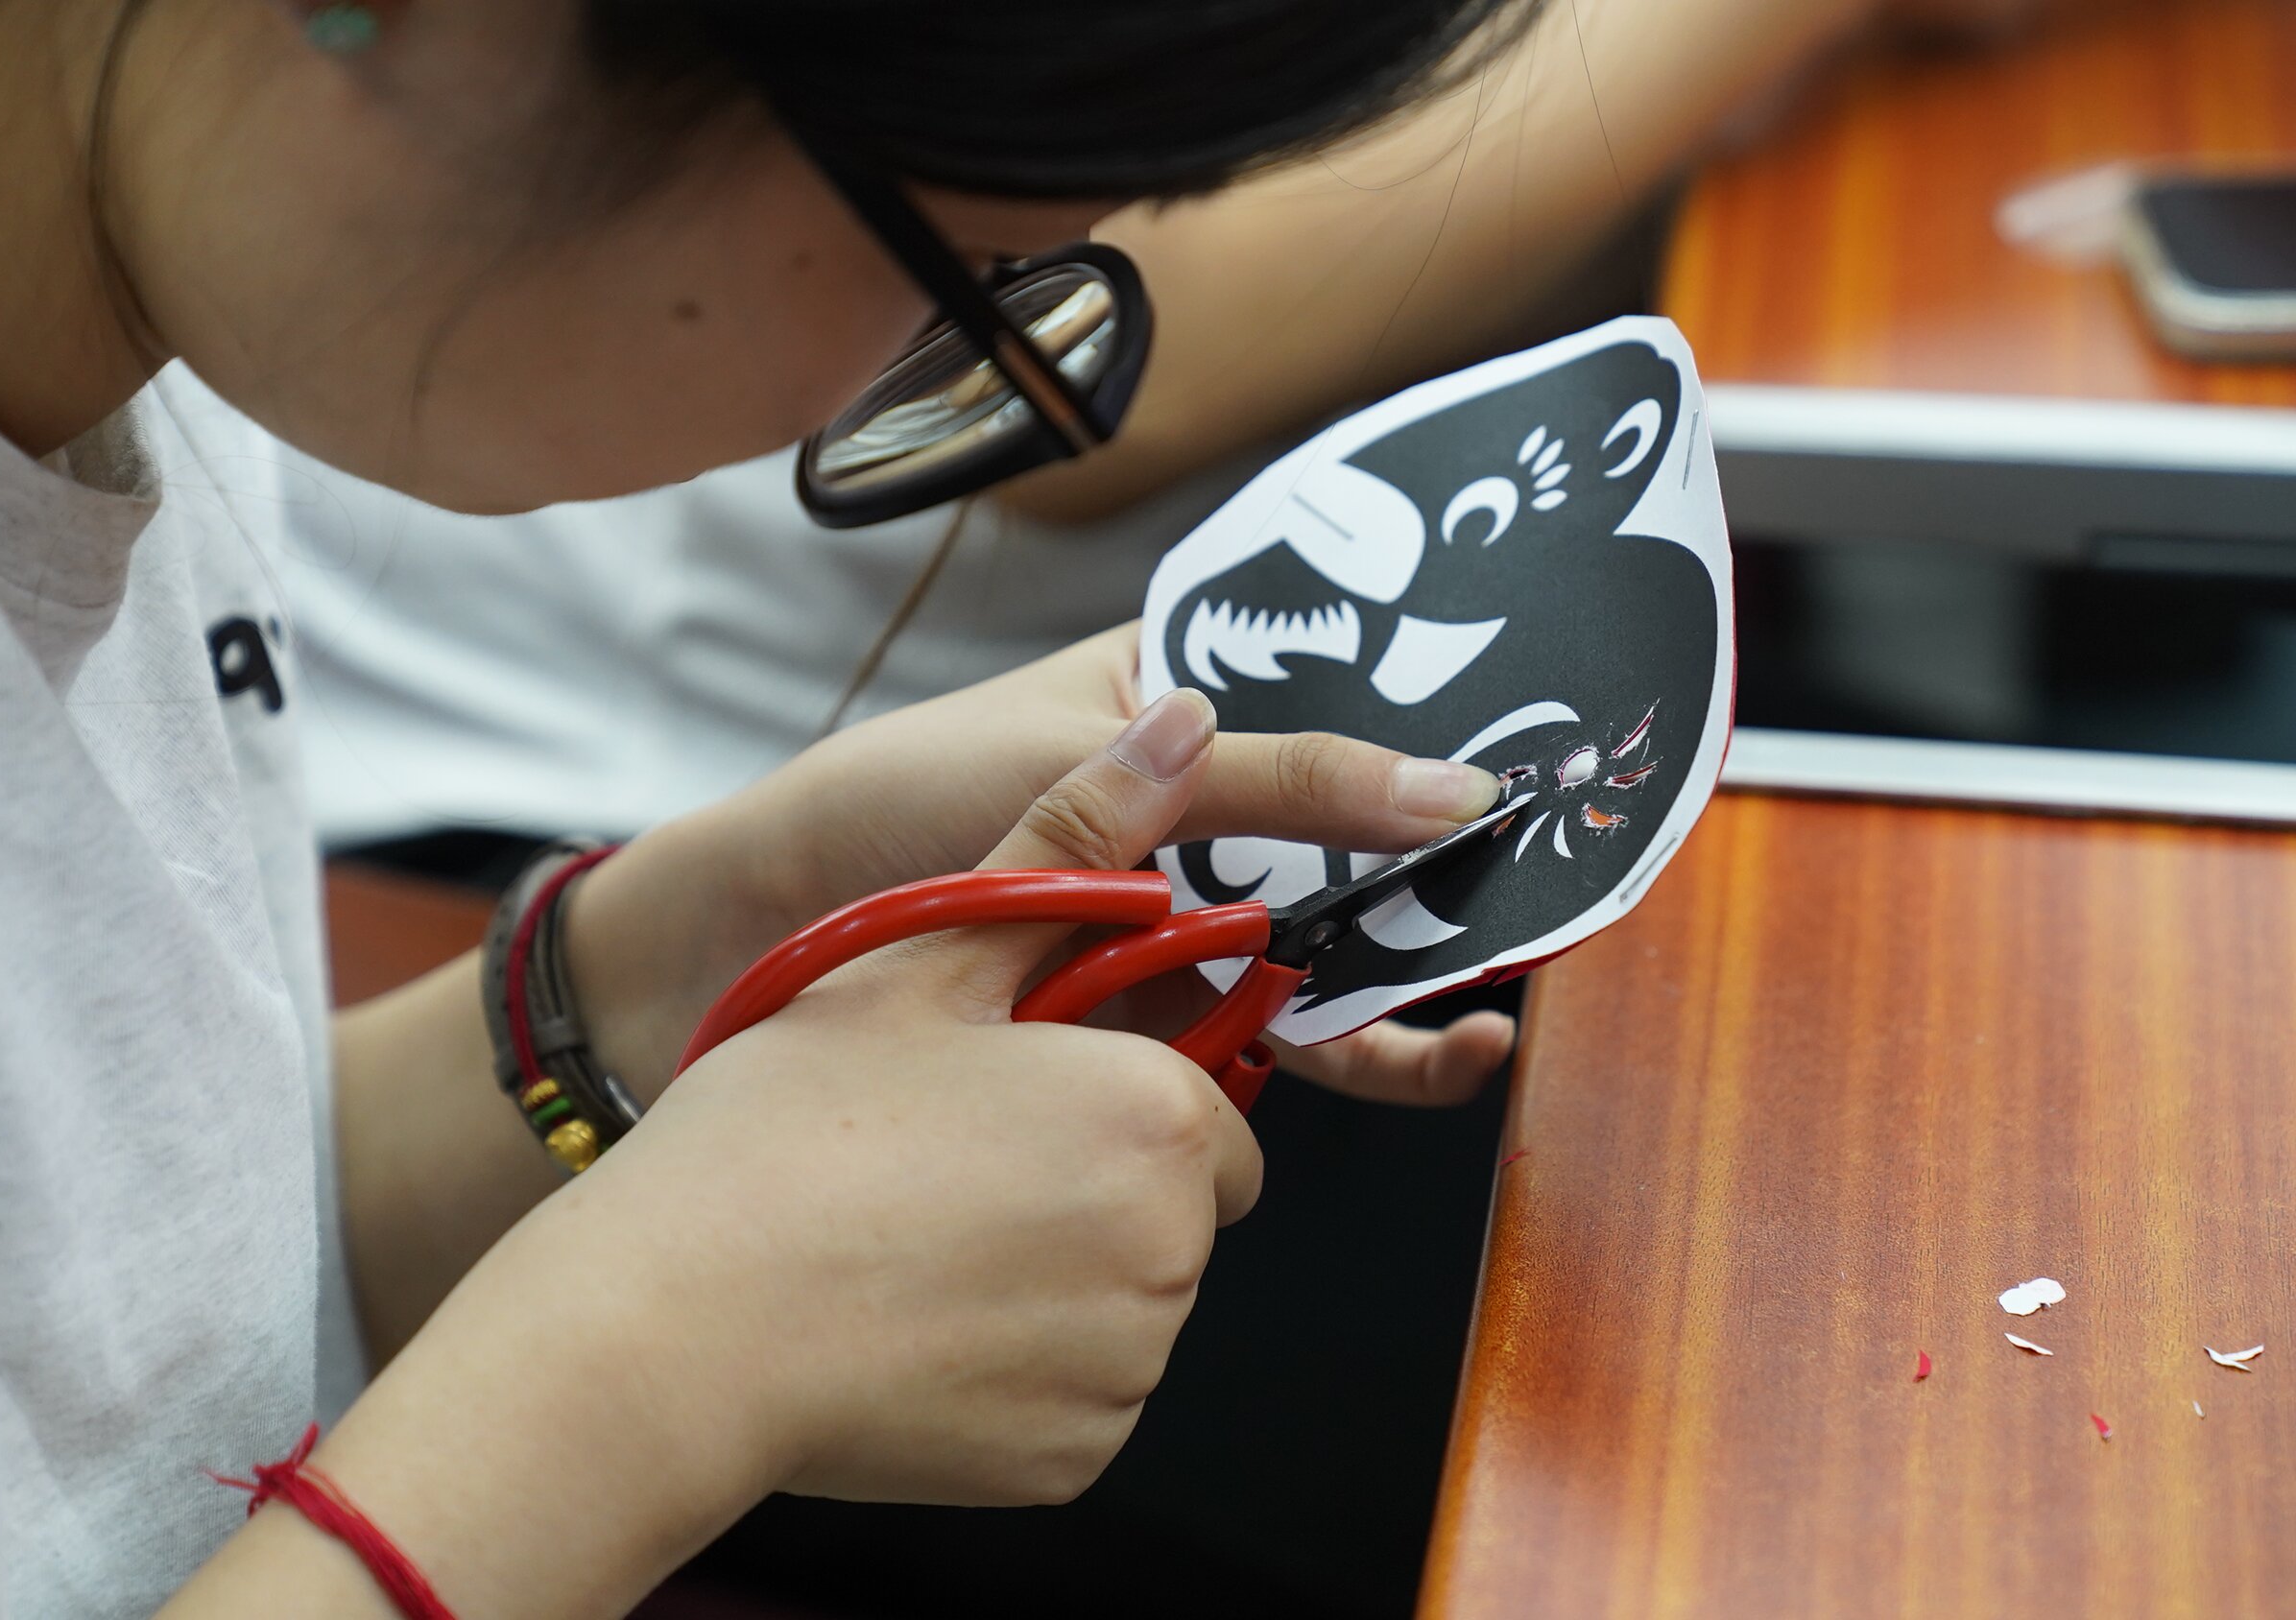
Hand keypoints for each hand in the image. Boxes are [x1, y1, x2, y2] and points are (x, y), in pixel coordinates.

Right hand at [513, 700, 1261, 1506]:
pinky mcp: (1074, 1461)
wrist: (672, 1328)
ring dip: (1050, 1274)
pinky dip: (1018, 1372)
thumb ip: (1076, 839)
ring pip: (1121, 1304)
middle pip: (1170, 1210)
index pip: (1202, 1109)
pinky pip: (1076, 1397)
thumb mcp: (928, 956)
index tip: (1001, 1097)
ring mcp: (1126, 1369)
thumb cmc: (788, 1131)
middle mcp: (1173, 1250)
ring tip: (914, 1244)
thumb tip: (1184, 723)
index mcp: (1158, 1114)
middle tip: (943, 1169)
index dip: (1101, 1094)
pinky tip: (914, 1328)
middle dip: (1084, 1186)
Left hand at [570, 625, 1517, 1105]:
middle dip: (1449, 875)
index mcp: (1177, 696)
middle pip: (1355, 837)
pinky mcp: (1153, 1014)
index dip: (1441, 733)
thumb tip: (1451, 786)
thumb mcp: (1098, 760)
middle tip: (1548, 906)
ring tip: (1486, 1021)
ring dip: (1413, 983)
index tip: (1546, 760)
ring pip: (1330, 945)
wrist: (748, 944)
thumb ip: (1284, 779)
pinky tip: (1414, 1060)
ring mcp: (1178, 911)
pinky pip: (1276, 1032)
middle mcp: (1192, 806)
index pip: (1342, 701)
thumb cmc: (899, 805)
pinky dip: (1348, 1052)